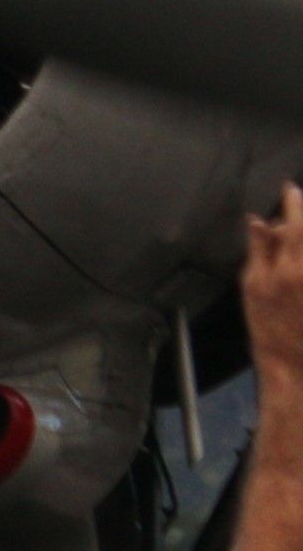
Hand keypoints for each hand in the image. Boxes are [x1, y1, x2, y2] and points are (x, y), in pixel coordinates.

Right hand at [244, 182, 302, 383]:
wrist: (295, 361)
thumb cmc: (268, 325)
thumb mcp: (252, 286)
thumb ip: (258, 251)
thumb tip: (259, 221)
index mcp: (291, 266)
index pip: (296, 224)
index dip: (294, 202)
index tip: (290, 188)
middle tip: (298, 204)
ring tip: (297, 231)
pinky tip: (297, 257)